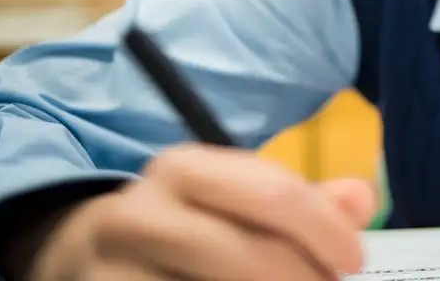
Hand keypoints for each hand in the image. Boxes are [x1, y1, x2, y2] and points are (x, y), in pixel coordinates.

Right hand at [29, 145, 374, 280]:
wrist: (78, 255)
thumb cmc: (183, 226)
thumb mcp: (234, 199)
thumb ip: (303, 202)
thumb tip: (360, 201)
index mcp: (184, 169)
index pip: (271, 193)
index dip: (324, 231)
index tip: (354, 262)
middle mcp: (141, 215)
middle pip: (243, 256)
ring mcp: (111, 271)